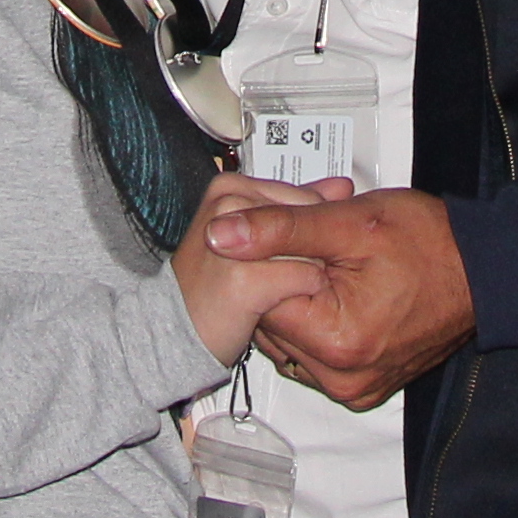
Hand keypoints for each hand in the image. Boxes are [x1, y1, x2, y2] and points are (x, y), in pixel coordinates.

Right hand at [173, 172, 347, 367]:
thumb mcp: (256, 234)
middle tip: (272, 276)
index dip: (311, 233)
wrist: (176, 330)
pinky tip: (271, 304)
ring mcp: (235, 239)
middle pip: (312, 221)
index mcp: (229, 187)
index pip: (306, 196)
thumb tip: (341, 187)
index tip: (285, 255)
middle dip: (308, 253)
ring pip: (312, 250)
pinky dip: (300, 298)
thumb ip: (297, 207)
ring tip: (267, 289)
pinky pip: (306, 279)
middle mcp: (229, 205)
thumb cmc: (211, 286)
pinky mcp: (243, 276)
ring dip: (304, 276)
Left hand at [207, 187, 477, 409]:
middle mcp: (343, 379)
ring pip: (290, 339)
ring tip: (336, 267)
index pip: (259, 301)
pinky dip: (319, 322)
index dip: (270, 259)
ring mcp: (354, 387)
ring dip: (299, 302)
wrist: (485, 271)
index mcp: (336, 342)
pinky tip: (343, 291)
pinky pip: (316, 354)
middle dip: (282, 282)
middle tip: (319, 247)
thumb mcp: (349, 223)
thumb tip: (220, 235)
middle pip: (272, 325)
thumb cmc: (429, 243)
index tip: (294, 235)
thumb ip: (280, 230)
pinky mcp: (363, 386)